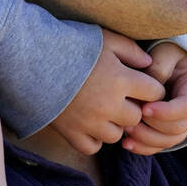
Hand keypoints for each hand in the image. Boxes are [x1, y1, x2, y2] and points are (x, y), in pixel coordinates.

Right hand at [51, 29, 164, 155]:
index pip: (155, 93)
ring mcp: (90, 122)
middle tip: (121, 98)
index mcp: (121, 80)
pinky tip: (89, 124)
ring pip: (116, 135)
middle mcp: (109, 105)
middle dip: (132, 108)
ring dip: (114, 125)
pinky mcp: (71, 132)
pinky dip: (94, 139)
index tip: (141, 85)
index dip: (151, 89)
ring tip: (103, 111)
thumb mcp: (104, 38)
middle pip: (136, 118)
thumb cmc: (70, 43)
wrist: (31, 57)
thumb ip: (130, 50)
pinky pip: (92, 147)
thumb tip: (148, 64)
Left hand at [122, 42, 186, 155]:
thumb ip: (159, 67)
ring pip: (170, 140)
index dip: (167, 111)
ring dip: (147, 139)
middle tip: (130, 119)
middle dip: (152, 127)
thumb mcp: (165, 52)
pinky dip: (144, 147)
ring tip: (126, 130)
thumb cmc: (168, 53)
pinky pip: (161, 145)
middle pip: (178, 128)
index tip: (145, 108)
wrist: (172, 60)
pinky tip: (127, 144)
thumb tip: (148, 89)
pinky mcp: (171, 130)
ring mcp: (185, 121)